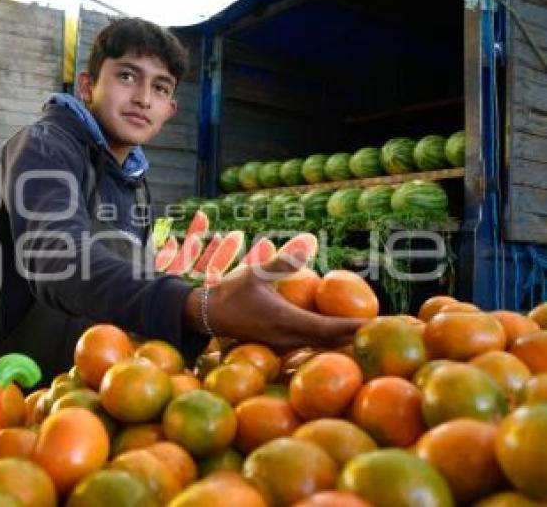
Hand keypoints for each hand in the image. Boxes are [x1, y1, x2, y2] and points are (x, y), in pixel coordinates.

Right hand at [191, 242, 365, 352]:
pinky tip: (343, 337)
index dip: (354, 328)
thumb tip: (309, 244)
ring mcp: (284, 346)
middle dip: (359, 339)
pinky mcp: (280, 347)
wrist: (204, 316)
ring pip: (323, 348)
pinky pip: (312, 347)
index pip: (328, 329)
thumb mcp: (254, 273)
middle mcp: (288, 339)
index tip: (380, 325)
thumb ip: (281, 261)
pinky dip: (331, 343)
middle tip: (389, 331)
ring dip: (346, 343)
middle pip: (332, 344)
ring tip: (373, 335)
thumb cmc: (229, 293)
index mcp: (285, 322)